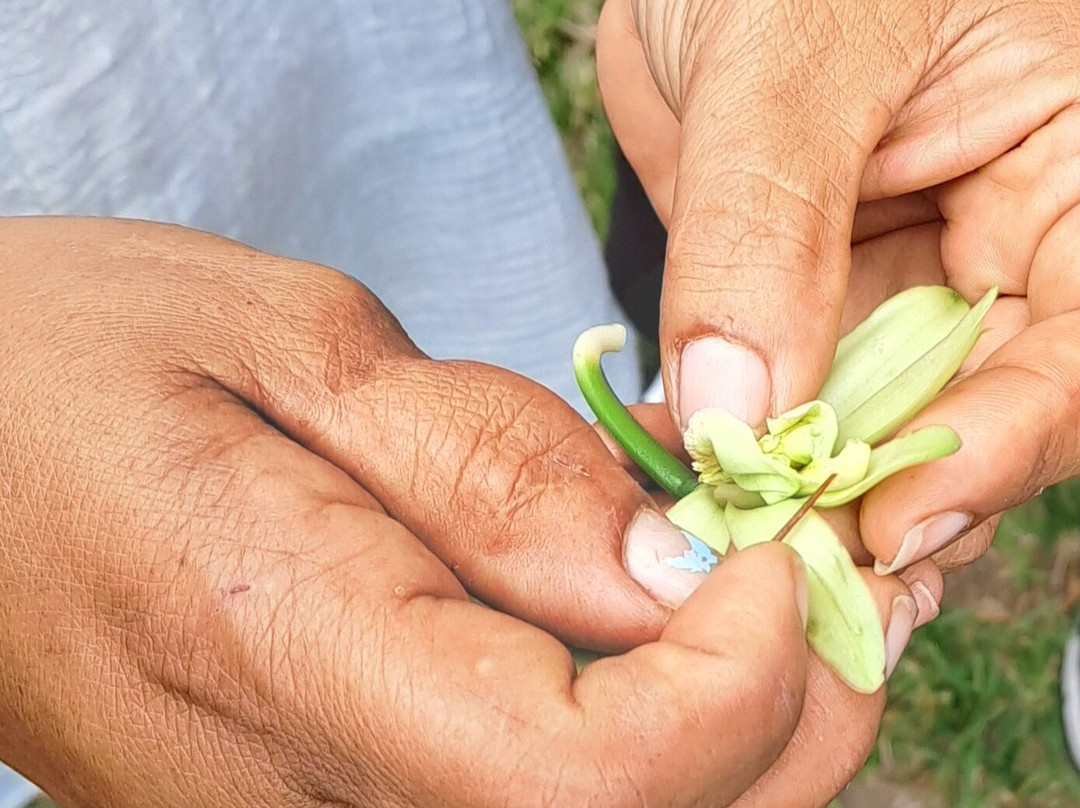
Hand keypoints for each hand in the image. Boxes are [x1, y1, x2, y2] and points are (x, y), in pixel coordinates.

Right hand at [0, 217, 913, 806]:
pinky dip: (634, 727)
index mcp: (283, 650)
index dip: (737, 677)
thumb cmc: (72, 354)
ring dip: (723, 726)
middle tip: (796, 558)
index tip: (764, 543)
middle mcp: (298, 795)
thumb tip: (672, 572)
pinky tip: (628, 616)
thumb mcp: (288, 343)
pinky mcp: (311, 803)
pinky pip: (517, 800)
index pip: (589, 786)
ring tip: (730, 576)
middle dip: (776, 715)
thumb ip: (489, 469)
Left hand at [597, 0, 1079, 573]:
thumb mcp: (795, 52)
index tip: (891, 522)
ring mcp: (896, 279)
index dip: (998, 453)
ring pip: (871, 425)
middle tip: (783, 560)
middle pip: (972, 418)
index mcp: (1070, 171)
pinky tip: (676, 469)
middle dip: (880, 498)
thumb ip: (768, 228)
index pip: (1075, 356)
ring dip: (799, 491)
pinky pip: (782, 393)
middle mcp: (997, 243)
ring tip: (720, 537)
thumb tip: (744, 405)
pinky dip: (733, 441)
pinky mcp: (804, 297)